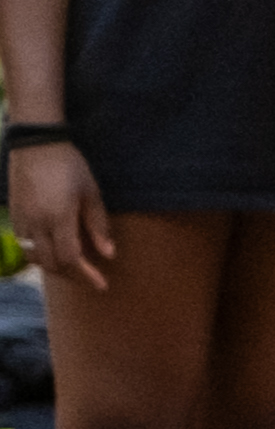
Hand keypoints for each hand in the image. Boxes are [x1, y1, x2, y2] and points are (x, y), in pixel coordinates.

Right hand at [8, 141, 105, 285]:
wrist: (35, 144)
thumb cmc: (69, 165)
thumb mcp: (92, 193)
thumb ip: (99, 226)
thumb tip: (108, 255)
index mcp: (58, 218)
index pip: (71, 259)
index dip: (86, 275)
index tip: (102, 285)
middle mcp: (36, 223)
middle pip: (51, 263)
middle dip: (72, 275)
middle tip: (90, 277)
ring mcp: (21, 219)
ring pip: (34, 257)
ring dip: (54, 266)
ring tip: (73, 266)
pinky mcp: (12, 214)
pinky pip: (24, 244)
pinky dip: (39, 254)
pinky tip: (53, 250)